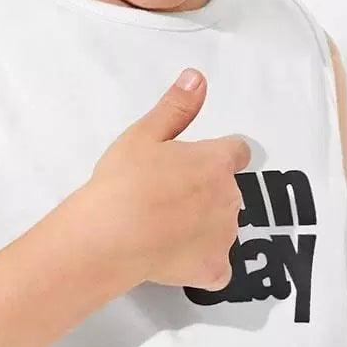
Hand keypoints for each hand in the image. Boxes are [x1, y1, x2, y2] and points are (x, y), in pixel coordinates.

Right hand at [83, 69, 251, 290]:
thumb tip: (198, 77)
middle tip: (165, 198)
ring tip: (164, 229)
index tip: (192, 165)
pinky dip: (203, 263)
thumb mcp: (144, 135)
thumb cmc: (123, 181)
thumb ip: (176, 107)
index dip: (217, 157)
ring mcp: (225, 237)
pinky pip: (218, 266)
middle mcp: (230, 198)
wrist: (109, 236)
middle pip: (228, 192)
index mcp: (216, 162)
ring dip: (205, 227)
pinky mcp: (215, 269)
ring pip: (223, 228)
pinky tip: (176, 259)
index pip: (237, 152)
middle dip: (206, 193)